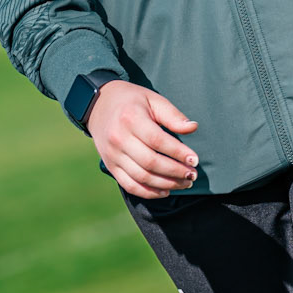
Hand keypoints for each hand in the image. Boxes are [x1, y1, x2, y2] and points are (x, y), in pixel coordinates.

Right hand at [86, 82, 198, 198]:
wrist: (98, 105)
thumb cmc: (132, 101)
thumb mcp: (153, 99)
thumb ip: (172, 115)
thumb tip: (193, 128)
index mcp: (131, 118)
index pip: (158, 141)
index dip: (178, 153)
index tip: (195, 159)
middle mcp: (119, 138)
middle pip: (151, 162)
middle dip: (175, 172)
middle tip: (192, 174)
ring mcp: (113, 154)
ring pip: (142, 177)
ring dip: (166, 184)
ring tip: (184, 183)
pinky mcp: (110, 166)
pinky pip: (129, 185)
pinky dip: (148, 192)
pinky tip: (165, 191)